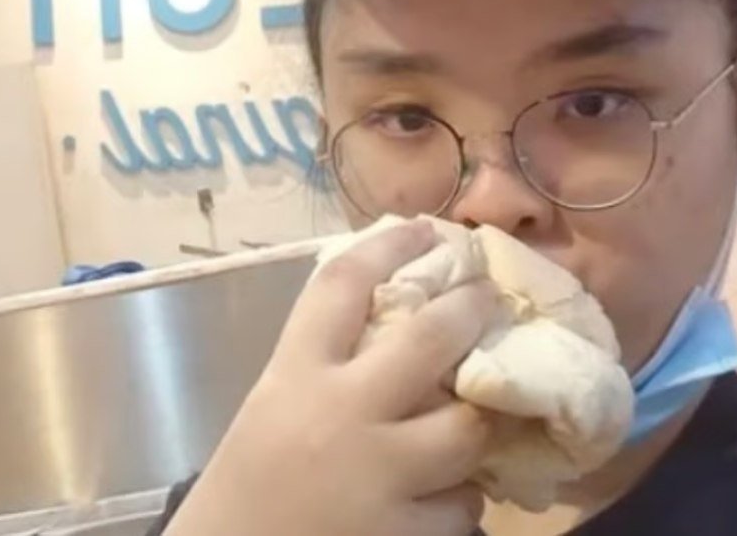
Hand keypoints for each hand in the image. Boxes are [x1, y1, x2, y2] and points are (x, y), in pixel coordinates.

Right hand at [164, 219, 497, 535]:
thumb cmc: (247, 482)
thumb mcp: (273, 405)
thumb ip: (324, 364)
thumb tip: (397, 316)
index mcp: (295, 373)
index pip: (343, 285)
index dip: (391, 247)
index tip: (427, 230)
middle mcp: (340, 414)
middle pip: (431, 339)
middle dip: (472, 310)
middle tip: (489, 299)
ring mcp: (378, 476)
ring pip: (466, 429)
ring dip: (476, 425)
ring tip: (475, 422)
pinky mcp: (404, 534)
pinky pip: (464, 505)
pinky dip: (459, 500)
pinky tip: (442, 499)